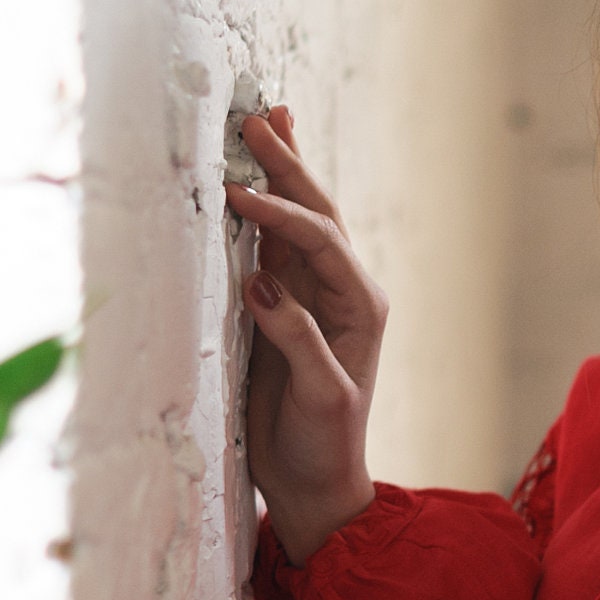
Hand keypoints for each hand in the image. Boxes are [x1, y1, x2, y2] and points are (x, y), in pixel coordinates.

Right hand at [224, 108, 386, 563]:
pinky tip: (251, 178)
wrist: (315, 484)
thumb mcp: (321, 399)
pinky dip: (263, 207)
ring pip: (297, 219)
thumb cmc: (323, 446)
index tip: (237, 195)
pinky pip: (274, 244)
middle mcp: (343, 291)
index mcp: (361, 307)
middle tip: (258, 116)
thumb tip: (261, 283)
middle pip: (317, 212)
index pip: (320, 242)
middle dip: (288, 164)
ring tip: (264, 120)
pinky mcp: (286, 306)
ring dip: (281, 171)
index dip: (280, 215)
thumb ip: (297, 340)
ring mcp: (314, 295)